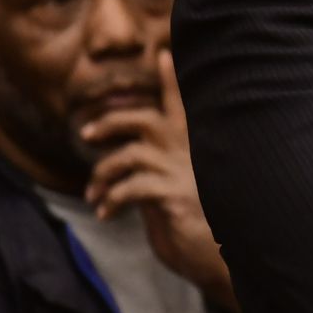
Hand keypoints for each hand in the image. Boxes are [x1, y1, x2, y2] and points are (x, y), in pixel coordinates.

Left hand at [81, 50, 233, 309]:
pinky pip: (129, 188)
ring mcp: (180, 172)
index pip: (183, 104)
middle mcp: (190, 153)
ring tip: (95, 195)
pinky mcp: (171, 196)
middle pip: (143, 120)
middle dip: (110, 123)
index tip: (164, 54)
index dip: (173, 78)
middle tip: (87, 134)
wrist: (224, 259)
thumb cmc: (204, 229)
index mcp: (196, 148)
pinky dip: (111, 199)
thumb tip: (134, 167)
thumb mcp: (184, 194)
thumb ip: (164, 172)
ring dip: (102, 174)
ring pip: (128, 155)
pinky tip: (106, 214)